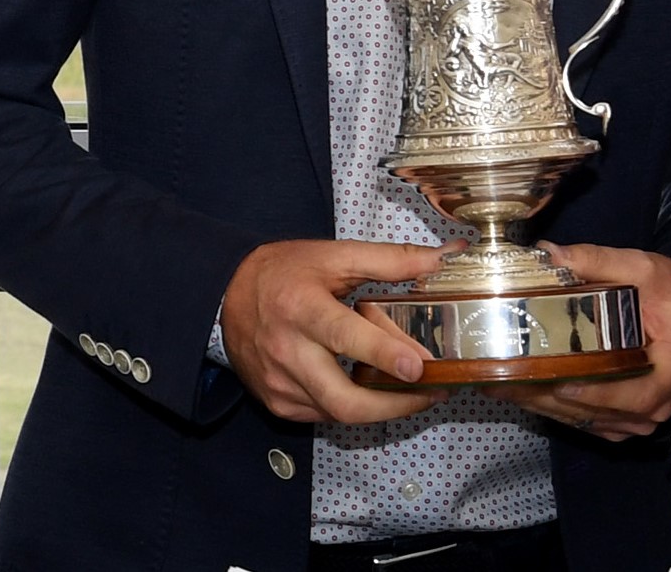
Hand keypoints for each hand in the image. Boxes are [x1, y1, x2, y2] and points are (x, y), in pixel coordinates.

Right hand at [222, 237, 457, 423]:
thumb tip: (443, 257)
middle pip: (343, 399)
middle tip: (434, 393)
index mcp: (302, 309)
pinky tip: (379, 393)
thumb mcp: (336, 255)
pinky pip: (325, 415)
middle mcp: (288, 353)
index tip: (417, 366)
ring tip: (419, 393)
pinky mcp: (278, 403)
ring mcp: (281, 385)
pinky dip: (356, 408)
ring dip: (383, 409)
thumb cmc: (286, 272)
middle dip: (394, 406)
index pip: (344, 337)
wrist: (227, 296)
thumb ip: (392, 259)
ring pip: (338, 414)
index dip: (382, 353)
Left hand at [487, 243, 670, 440]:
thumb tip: (550, 254)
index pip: (633, 395)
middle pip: (599, 412)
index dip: (596, 394)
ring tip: (504, 387)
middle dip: (550, 398)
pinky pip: (589, 422)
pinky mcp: (625, 418)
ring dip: (546, 406)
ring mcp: (641, 416)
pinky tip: (526, 393)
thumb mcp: (642, 267)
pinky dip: (557, 410)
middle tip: (507, 381)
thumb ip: (597, 261)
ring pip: (588, 421)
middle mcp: (657, 404)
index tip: (561, 386)